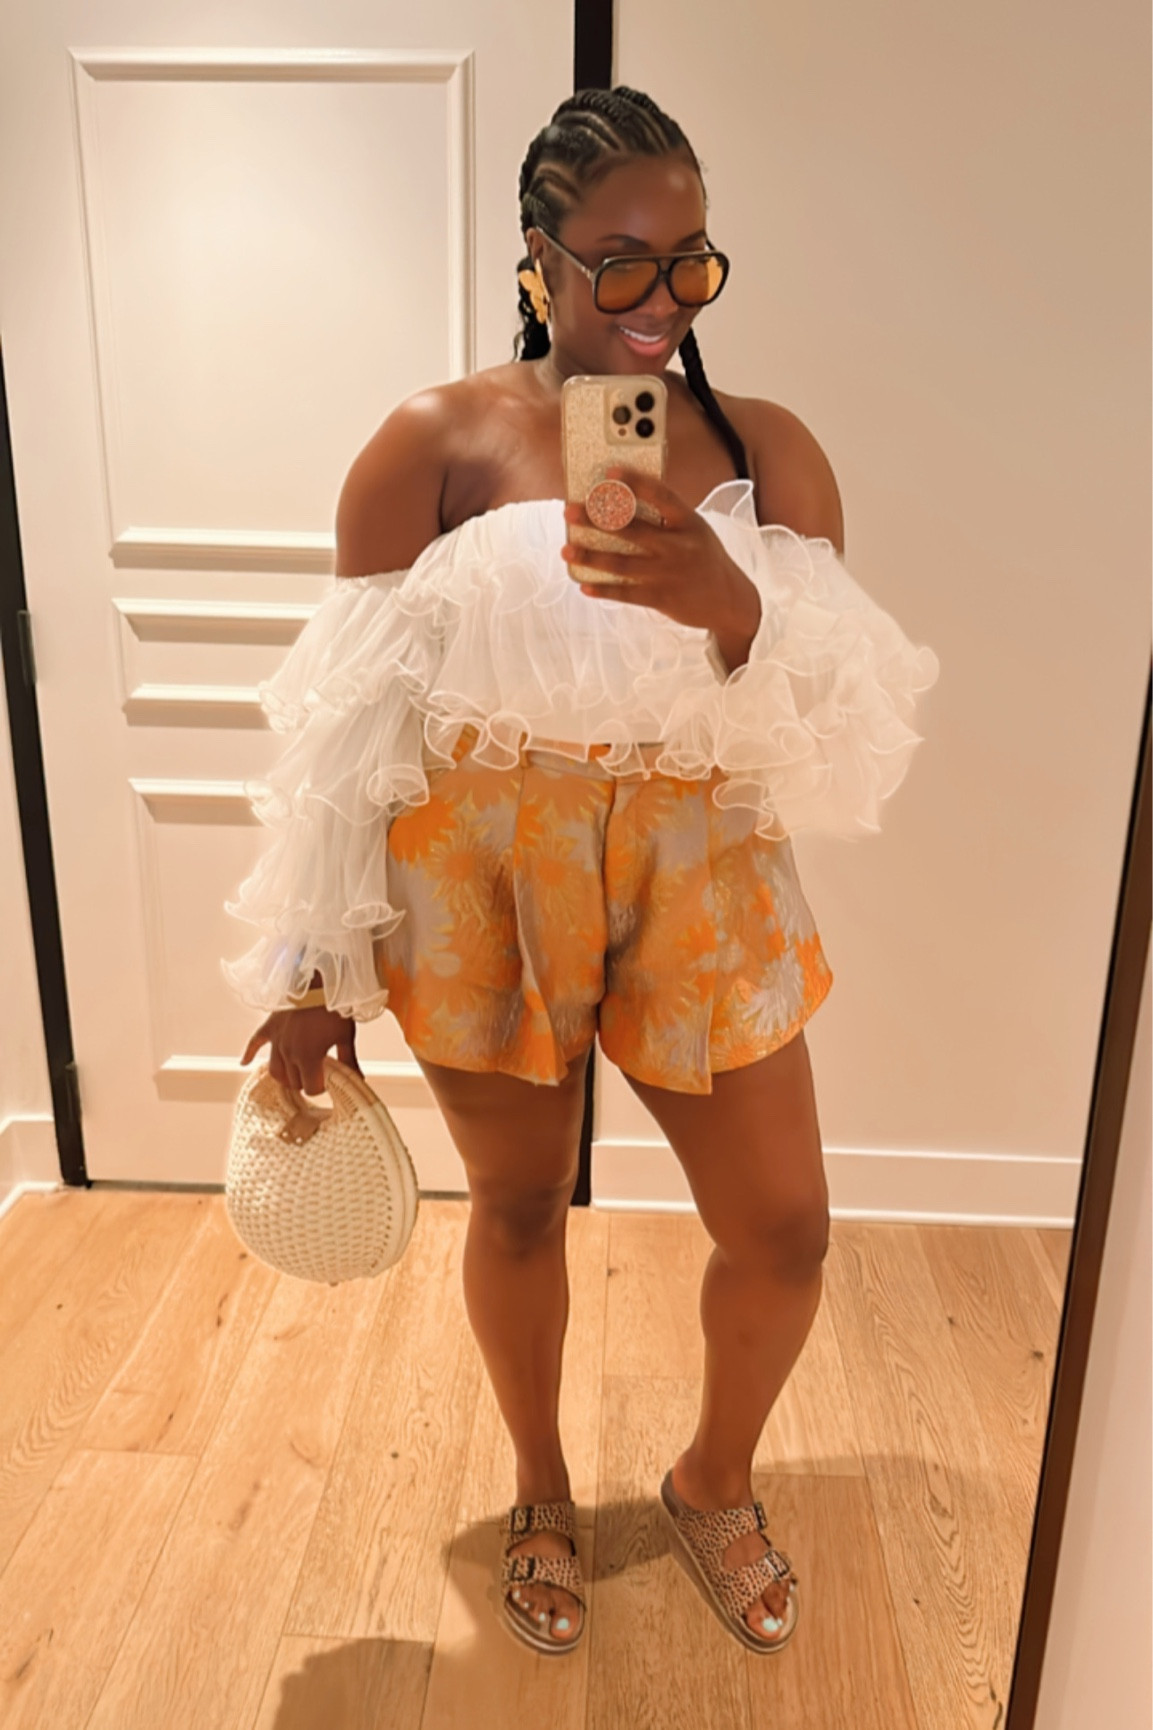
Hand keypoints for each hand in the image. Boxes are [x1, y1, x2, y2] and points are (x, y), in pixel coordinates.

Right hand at [240, 1007, 362, 1096]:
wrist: (318, 980)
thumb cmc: (333, 1006)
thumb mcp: (346, 1036)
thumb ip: (349, 1060)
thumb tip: (357, 1077)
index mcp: (308, 1057)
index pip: (311, 1088)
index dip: (321, 1088)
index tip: (329, 1081)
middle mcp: (289, 1053)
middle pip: (293, 1082)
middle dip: (305, 1082)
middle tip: (316, 1075)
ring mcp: (277, 1041)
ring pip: (275, 1070)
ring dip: (284, 1076)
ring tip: (293, 1076)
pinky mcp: (270, 1027)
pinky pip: (255, 1043)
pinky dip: (249, 1054)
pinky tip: (246, 1062)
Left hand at [561, 466, 761, 639]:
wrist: (730, 601)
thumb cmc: (704, 558)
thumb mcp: (695, 530)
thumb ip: (667, 518)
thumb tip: (622, 504)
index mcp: (688, 521)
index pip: (661, 495)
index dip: (635, 481)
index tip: (609, 472)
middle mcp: (678, 546)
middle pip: (631, 530)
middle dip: (596, 520)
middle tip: (570, 511)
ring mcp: (669, 573)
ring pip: (622, 564)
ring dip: (590, 557)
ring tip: (567, 550)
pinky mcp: (662, 597)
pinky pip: (627, 593)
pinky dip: (604, 590)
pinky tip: (585, 585)